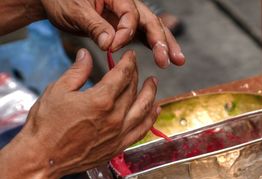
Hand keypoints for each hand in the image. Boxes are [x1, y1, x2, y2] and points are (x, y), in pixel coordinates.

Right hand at [21, 48, 159, 177]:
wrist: (43, 158)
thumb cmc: (46, 125)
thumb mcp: (57, 90)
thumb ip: (77, 72)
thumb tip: (86, 54)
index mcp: (101, 100)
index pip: (122, 75)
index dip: (128, 62)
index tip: (130, 55)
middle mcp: (115, 117)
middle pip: (133, 90)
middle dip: (136, 75)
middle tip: (136, 66)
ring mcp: (119, 134)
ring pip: (144, 110)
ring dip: (150, 94)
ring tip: (153, 84)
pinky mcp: (118, 147)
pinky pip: (141, 131)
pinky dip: (150, 119)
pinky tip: (155, 111)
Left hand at [40, 0, 184, 67]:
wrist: (55, 0)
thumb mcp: (75, 11)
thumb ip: (94, 26)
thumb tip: (110, 44)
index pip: (130, 15)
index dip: (124, 33)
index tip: (111, 47)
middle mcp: (126, 4)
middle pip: (150, 21)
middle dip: (161, 41)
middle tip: (167, 59)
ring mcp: (127, 17)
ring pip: (151, 29)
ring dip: (165, 45)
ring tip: (178, 61)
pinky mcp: (124, 28)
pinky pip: (143, 36)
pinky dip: (154, 46)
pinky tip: (165, 58)